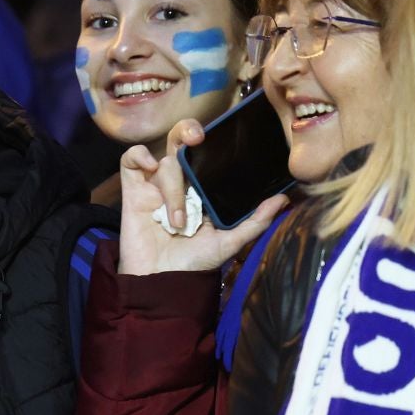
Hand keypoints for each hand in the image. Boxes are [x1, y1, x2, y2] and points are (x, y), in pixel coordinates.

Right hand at [117, 118, 288, 276]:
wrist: (161, 284)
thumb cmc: (194, 264)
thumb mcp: (229, 243)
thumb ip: (255, 221)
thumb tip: (284, 199)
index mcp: (202, 189)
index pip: (207, 154)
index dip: (213, 139)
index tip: (220, 137)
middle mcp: (180, 183)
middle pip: (181, 141)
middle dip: (188, 130)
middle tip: (197, 139)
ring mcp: (155, 186)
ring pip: (165, 162)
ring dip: (173, 190)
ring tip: (177, 222)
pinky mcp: (133, 191)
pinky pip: (130, 160)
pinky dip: (139, 156)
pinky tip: (149, 167)